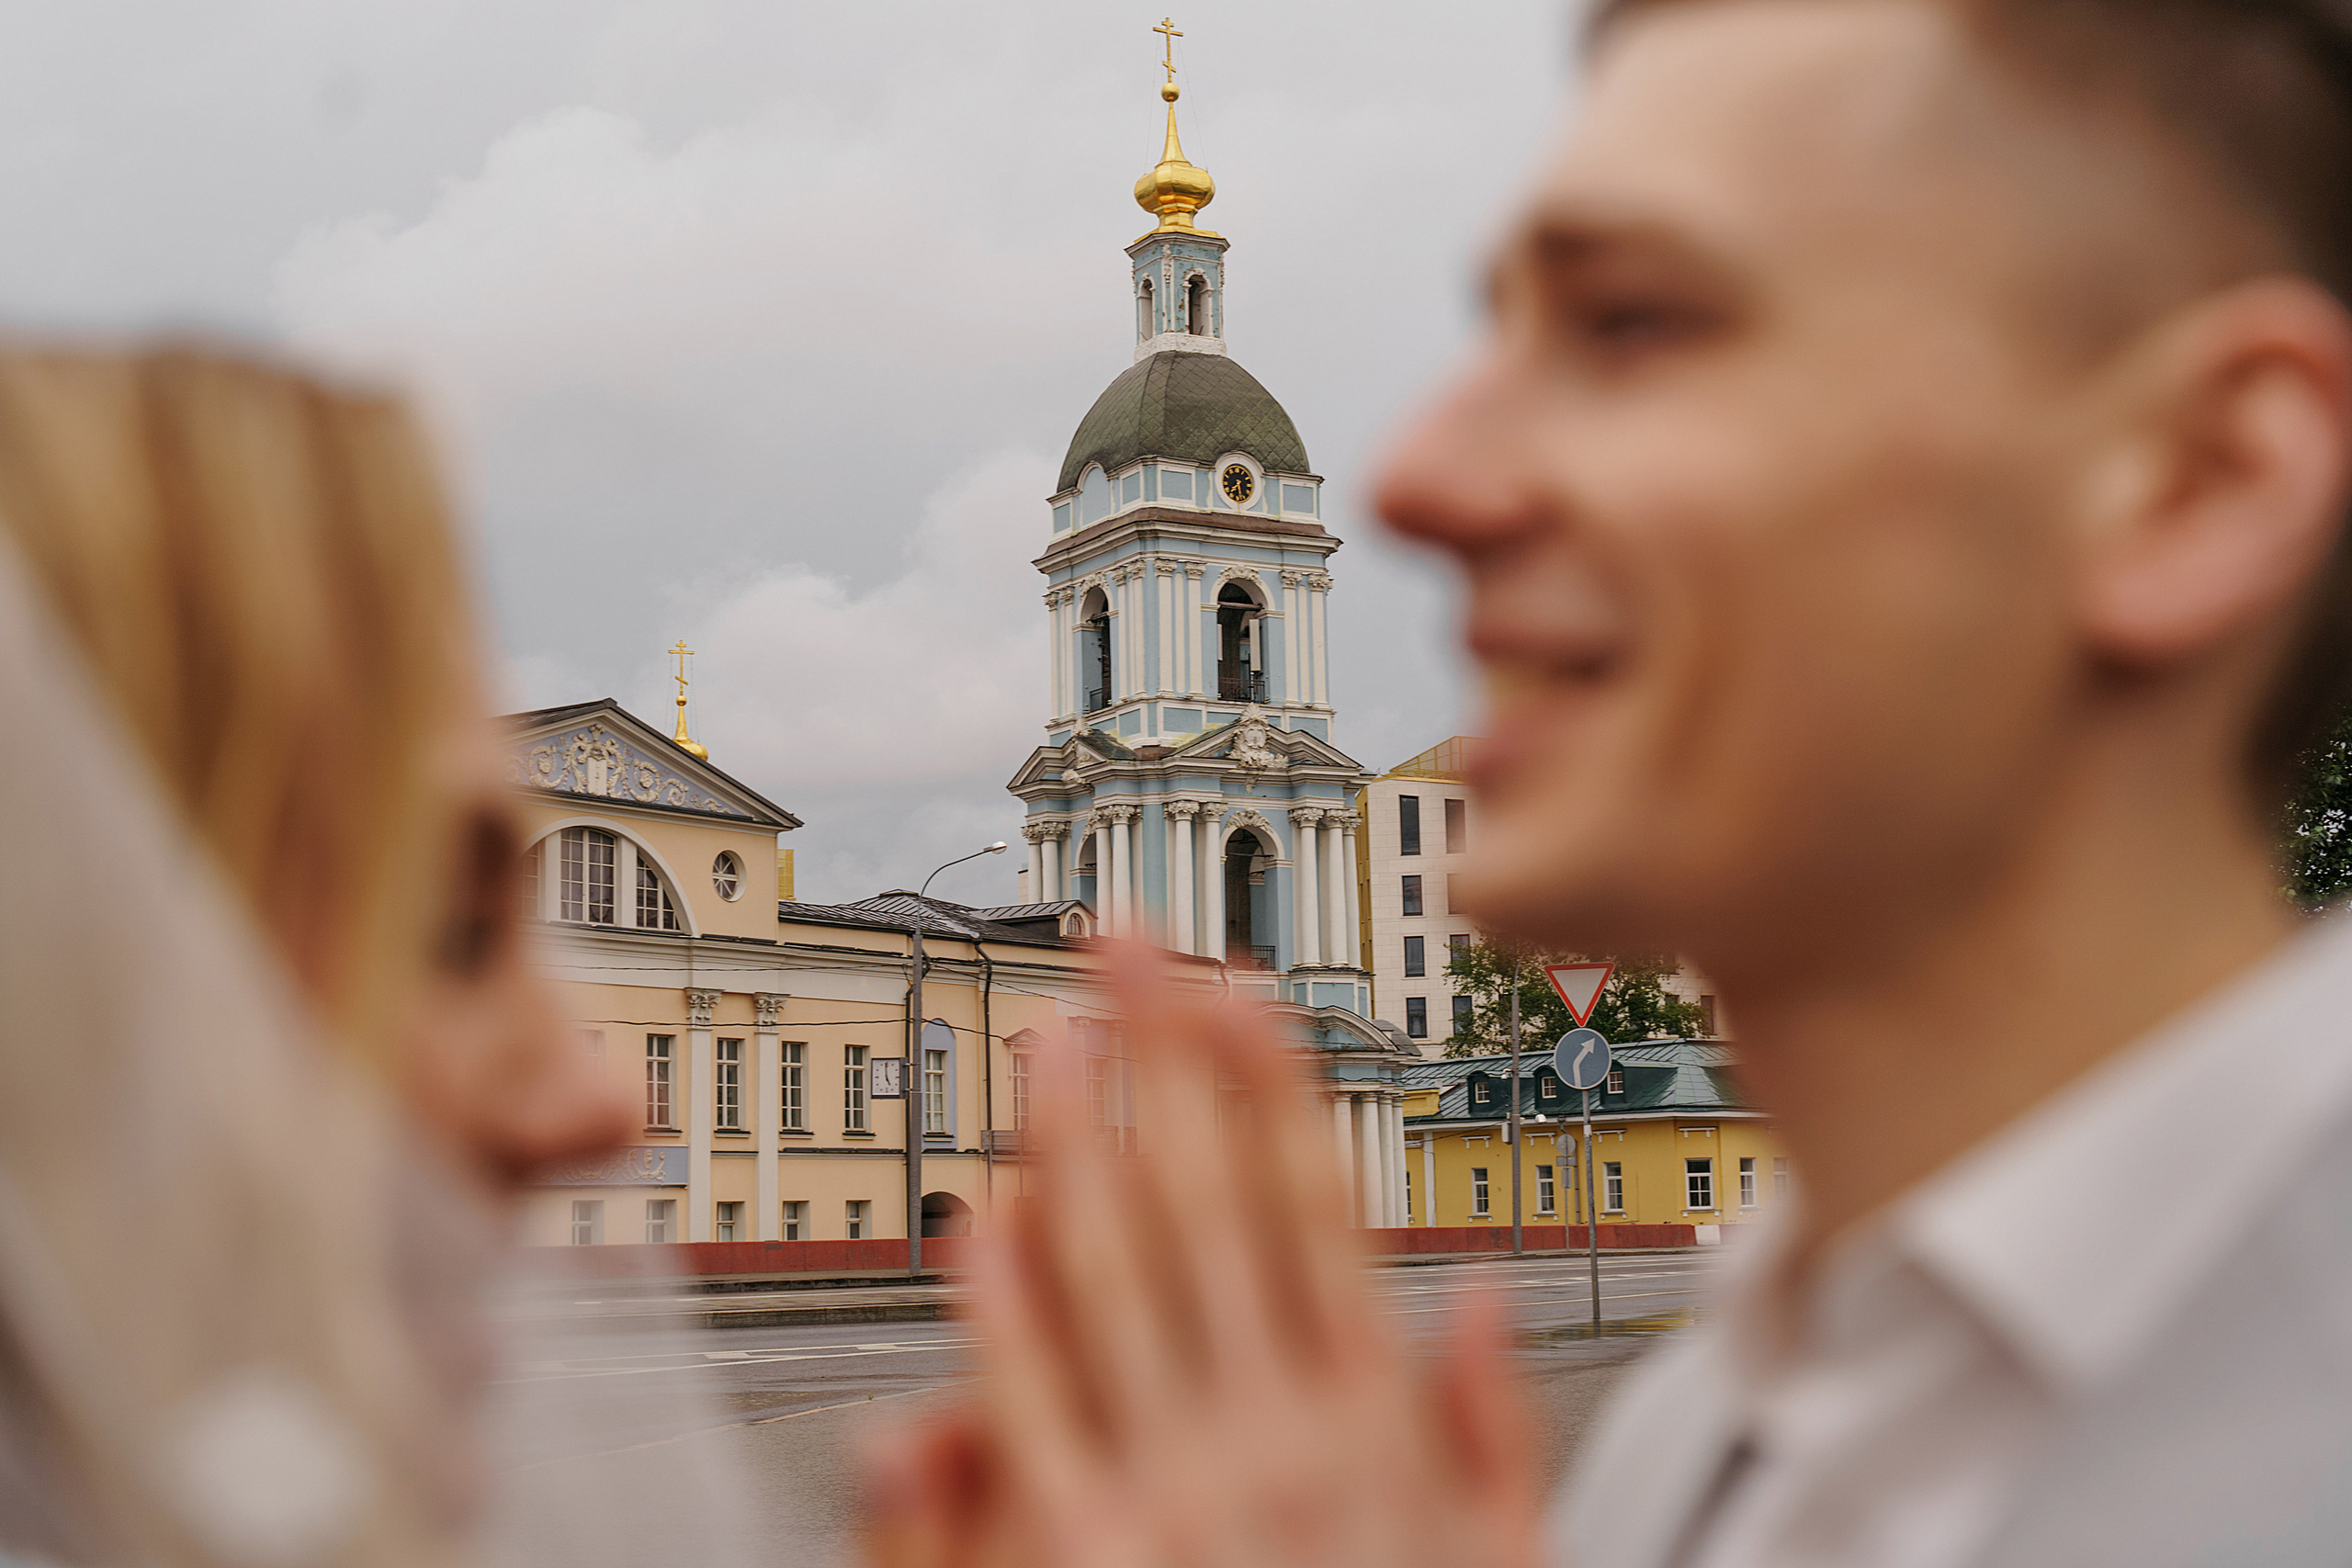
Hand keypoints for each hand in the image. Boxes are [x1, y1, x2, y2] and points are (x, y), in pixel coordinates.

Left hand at [865, 945, 1543, 1567]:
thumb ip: (1493, 1441)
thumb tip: (1467, 1313)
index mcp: (1375, 1430)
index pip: (1312, 1211)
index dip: (1265, 1088)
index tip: (1232, 994)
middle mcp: (1275, 1436)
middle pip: (1207, 1203)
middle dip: (1160, 1061)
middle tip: (1121, 952)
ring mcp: (1179, 1492)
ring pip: (1118, 1273)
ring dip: (1078, 1139)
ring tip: (1050, 1035)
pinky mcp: (1088, 1551)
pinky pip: (1037, 1407)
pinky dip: (1005, 1306)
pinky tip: (984, 1214)